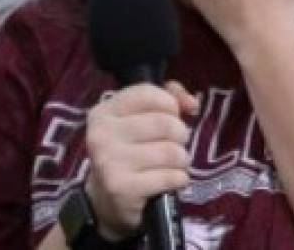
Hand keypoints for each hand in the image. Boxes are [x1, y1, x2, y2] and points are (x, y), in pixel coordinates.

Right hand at [84, 82, 198, 238]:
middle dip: (180, 135)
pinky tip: (170, 181)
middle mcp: (102, 136)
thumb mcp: (144, 116)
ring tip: (172, 164)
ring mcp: (109, 163)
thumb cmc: (132, 149)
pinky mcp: (122, 189)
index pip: (147, 93)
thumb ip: (171, 97)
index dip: (170, 104)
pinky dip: (179, 179)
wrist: (108, 200)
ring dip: (182, 159)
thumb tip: (191, 103)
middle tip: (174, 144)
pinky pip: (171, 177)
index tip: (172, 115)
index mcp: (104, 112)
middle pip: (165, 123)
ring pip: (171, 152)